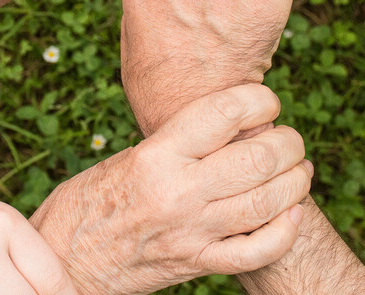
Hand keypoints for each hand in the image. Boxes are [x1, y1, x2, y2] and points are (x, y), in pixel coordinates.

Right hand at [32, 85, 312, 294]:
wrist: (65, 260)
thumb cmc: (87, 202)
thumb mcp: (126, 158)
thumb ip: (175, 144)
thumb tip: (226, 127)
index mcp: (155, 156)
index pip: (224, 113)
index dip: (258, 99)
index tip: (266, 100)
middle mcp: (177, 192)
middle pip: (258, 158)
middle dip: (288, 142)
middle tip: (289, 138)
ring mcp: (191, 233)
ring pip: (268, 202)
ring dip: (296, 181)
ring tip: (299, 168)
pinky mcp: (197, 264)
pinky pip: (258, 250)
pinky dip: (285, 230)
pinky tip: (291, 213)